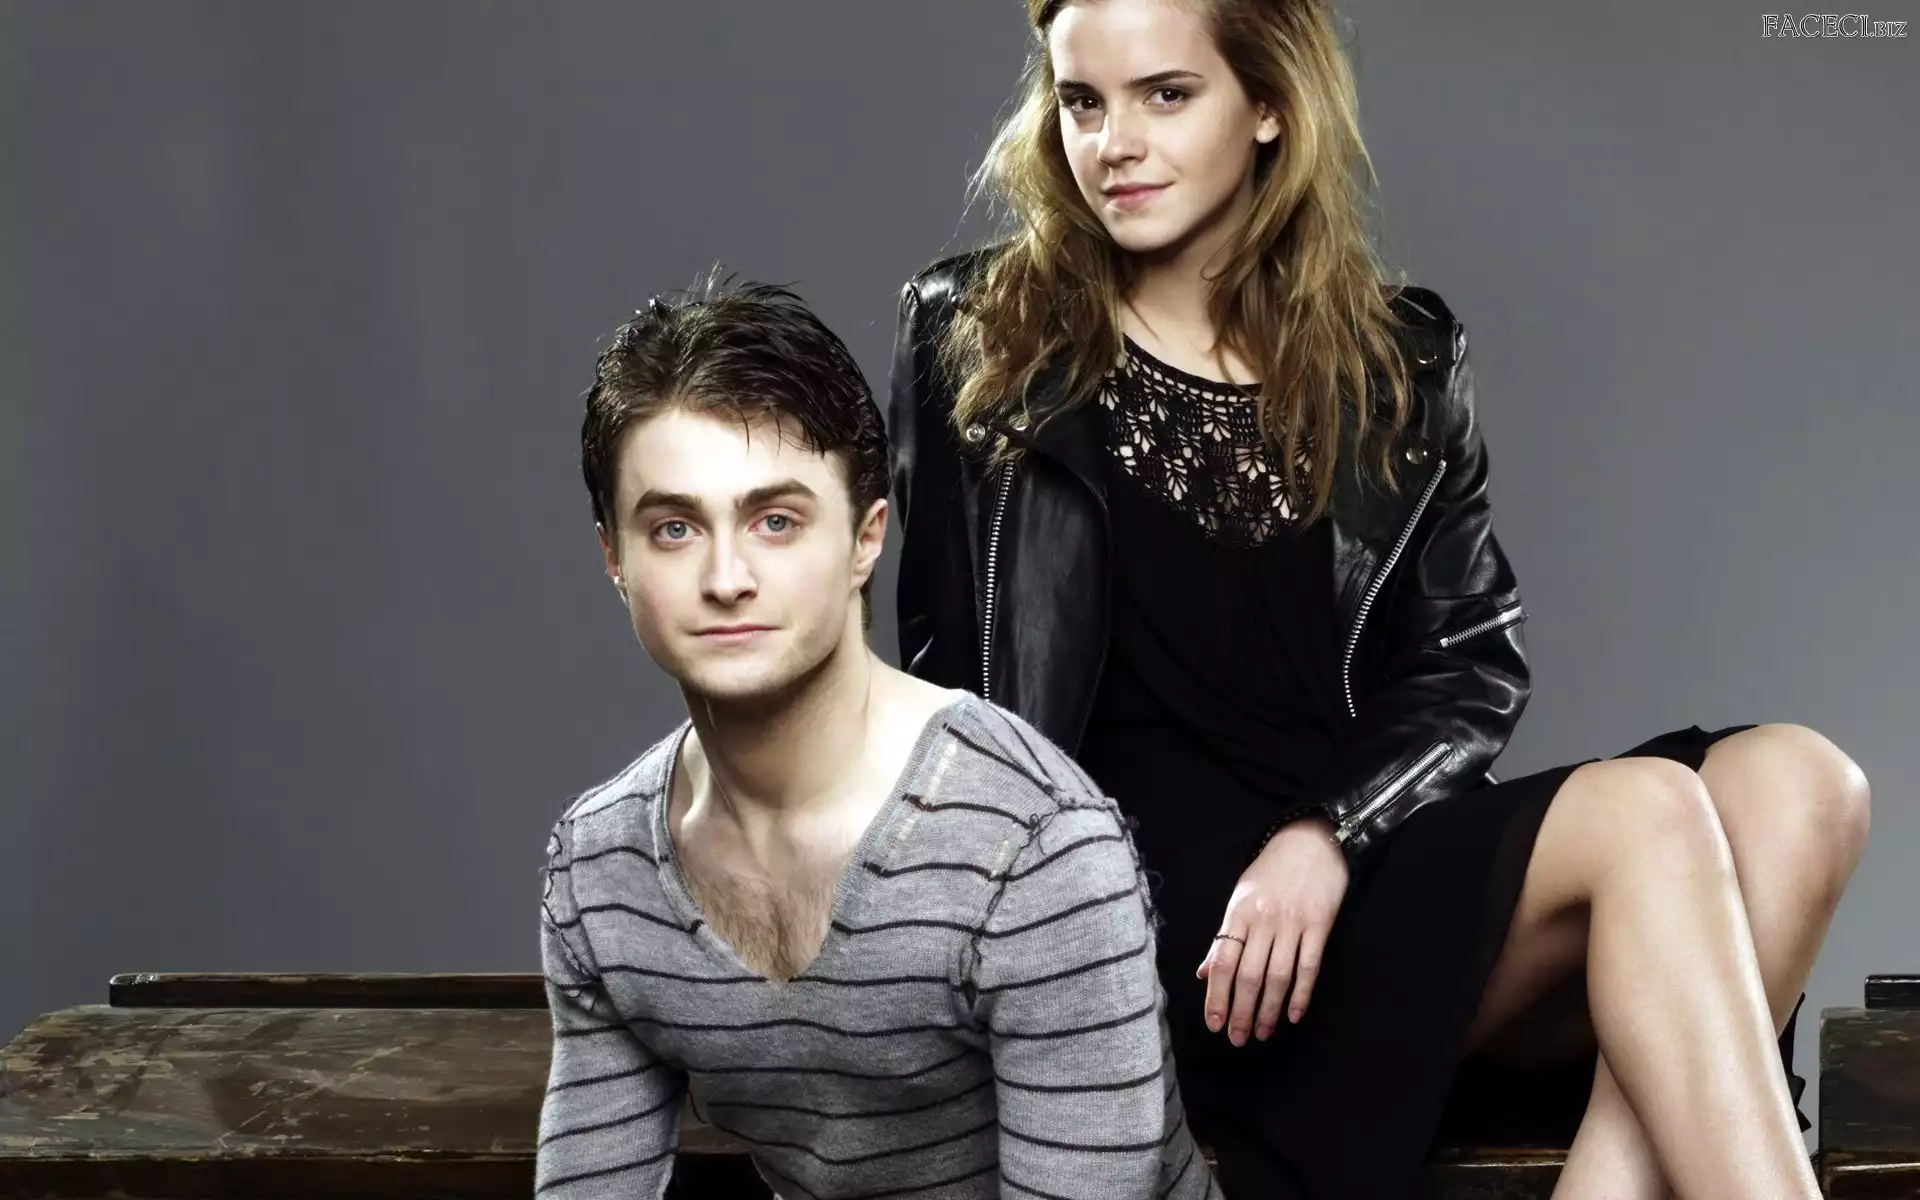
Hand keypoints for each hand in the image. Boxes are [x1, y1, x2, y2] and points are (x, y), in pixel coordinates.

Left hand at [1197, 815, 1349, 1044]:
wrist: (1311, 842)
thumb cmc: (1270, 871)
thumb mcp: (1240, 898)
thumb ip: (1224, 936)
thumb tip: (1202, 972)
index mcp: (1238, 912)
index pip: (1222, 962)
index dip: (1216, 996)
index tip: (1214, 1024)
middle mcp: (1264, 920)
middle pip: (1249, 975)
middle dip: (1241, 1012)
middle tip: (1237, 1039)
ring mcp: (1293, 923)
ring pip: (1278, 976)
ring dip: (1268, 1009)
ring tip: (1262, 1033)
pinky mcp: (1320, 925)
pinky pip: (1309, 966)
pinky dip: (1300, 994)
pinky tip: (1292, 1015)